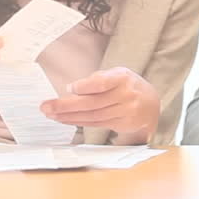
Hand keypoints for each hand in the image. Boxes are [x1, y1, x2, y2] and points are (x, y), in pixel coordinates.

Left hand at [41, 67, 159, 140]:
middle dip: (66, 106)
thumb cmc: (129, 85)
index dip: (85, 87)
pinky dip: (79, 122)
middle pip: (92, 103)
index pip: (102, 83)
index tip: (69, 88)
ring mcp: (125, 112)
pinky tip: (65, 120)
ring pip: (92, 116)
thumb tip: (73, 89)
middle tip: (46, 106)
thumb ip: (98, 79)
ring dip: (68, 117)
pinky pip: (96, 124)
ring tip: (51, 114)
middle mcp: (125, 95)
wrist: (151, 104)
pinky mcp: (122, 124)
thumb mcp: (118, 74)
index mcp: (123, 78)